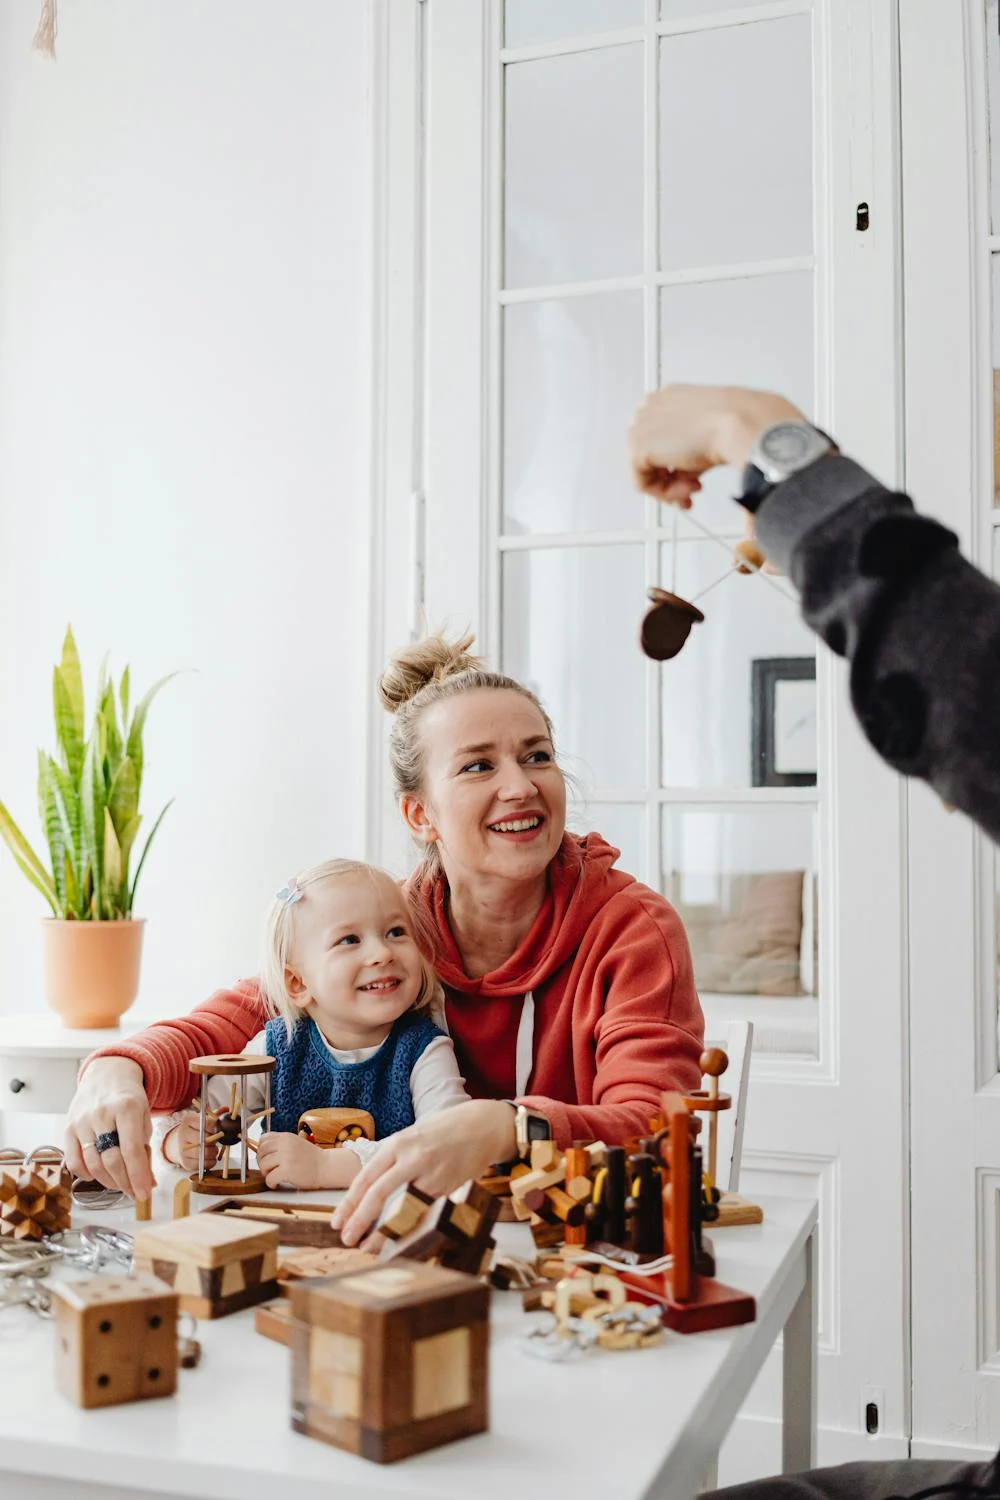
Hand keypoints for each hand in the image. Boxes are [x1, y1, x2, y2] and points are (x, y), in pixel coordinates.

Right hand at [64, 1057, 155, 1200]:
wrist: (106, 1075)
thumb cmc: (129, 1098)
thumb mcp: (144, 1116)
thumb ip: (144, 1147)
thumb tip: (146, 1183)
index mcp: (127, 1107)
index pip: (132, 1151)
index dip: (138, 1177)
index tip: (144, 1194)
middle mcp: (102, 1114)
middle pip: (111, 1161)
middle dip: (125, 1183)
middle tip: (134, 1192)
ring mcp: (82, 1121)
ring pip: (93, 1165)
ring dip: (109, 1182)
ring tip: (120, 1184)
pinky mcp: (68, 1128)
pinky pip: (74, 1162)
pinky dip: (87, 1175)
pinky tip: (99, 1174)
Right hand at [162, 1112, 218, 1172]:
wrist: (179, 1144)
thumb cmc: (196, 1130)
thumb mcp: (203, 1119)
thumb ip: (215, 1115)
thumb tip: (226, 1109)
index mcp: (188, 1120)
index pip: (205, 1123)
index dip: (216, 1127)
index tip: (220, 1129)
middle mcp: (182, 1134)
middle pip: (204, 1139)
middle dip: (214, 1140)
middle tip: (218, 1140)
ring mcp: (182, 1149)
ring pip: (203, 1153)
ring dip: (213, 1152)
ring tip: (214, 1149)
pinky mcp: (185, 1162)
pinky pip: (202, 1164)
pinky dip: (210, 1162)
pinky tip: (210, 1157)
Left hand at [255, 1131, 339, 1190]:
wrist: (326, 1167)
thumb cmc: (311, 1158)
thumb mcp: (296, 1143)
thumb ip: (281, 1144)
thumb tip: (262, 1150)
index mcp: (286, 1137)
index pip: (263, 1139)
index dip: (261, 1150)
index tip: (266, 1158)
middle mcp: (285, 1144)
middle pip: (260, 1152)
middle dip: (261, 1162)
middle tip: (269, 1170)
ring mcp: (286, 1157)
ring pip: (263, 1165)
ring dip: (266, 1173)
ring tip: (274, 1176)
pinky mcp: (287, 1171)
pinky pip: (269, 1178)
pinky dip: (271, 1183)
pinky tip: (277, 1184)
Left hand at [331, 1099, 515, 1246]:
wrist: (481, 1126)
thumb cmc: (442, 1132)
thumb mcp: (410, 1138)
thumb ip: (391, 1161)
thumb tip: (366, 1193)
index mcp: (398, 1144)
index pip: (367, 1177)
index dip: (350, 1203)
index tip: (338, 1222)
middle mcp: (414, 1158)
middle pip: (380, 1194)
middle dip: (360, 1220)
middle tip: (347, 1239)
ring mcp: (433, 1174)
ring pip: (403, 1209)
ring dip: (384, 1232)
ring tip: (369, 1248)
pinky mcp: (450, 1189)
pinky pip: (425, 1214)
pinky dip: (410, 1230)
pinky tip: (400, 1241)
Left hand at [628, 385, 805, 507]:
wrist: (740, 423)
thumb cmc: (735, 422)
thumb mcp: (706, 435)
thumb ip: (687, 452)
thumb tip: (684, 473)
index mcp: (668, 398)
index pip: (658, 438)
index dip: (673, 463)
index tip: (690, 476)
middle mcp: (651, 407)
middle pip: (649, 454)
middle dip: (671, 478)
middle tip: (692, 489)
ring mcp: (641, 425)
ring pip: (645, 470)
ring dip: (671, 487)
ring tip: (694, 489)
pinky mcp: (638, 446)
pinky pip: (642, 483)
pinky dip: (664, 494)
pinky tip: (687, 490)